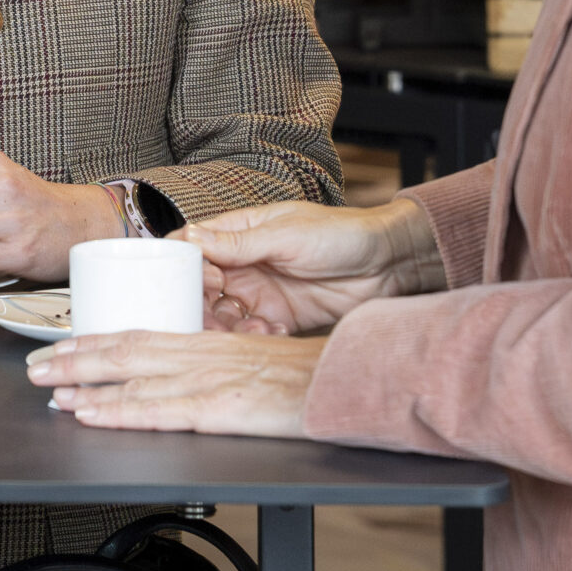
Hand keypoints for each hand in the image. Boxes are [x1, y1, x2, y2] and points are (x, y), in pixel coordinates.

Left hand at [27, 330, 323, 435]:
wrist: (346, 379)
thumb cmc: (305, 375)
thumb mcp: (250, 359)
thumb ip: (214, 364)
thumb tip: (184, 376)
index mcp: (204, 342)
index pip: (136, 336)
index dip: (94, 341)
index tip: (60, 346)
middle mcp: (197, 355)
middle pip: (121, 351)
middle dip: (72, 359)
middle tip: (32, 368)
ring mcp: (204, 380)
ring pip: (129, 378)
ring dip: (82, 384)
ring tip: (47, 391)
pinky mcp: (217, 407)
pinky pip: (155, 409)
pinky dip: (116, 411)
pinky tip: (89, 413)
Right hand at [177, 197, 444, 335]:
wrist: (387, 264)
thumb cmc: (340, 234)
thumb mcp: (287, 234)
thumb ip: (239, 242)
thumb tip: (190, 236)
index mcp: (239, 233)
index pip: (192, 247)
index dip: (184, 265)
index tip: (198, 280)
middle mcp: (243, 264)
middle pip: (200, 288)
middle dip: (202, 304)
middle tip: (219, 313)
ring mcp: (259, 293)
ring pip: (222, 315)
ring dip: (228, 327)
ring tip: (254, 326)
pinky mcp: (279, 318)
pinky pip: (251, 333)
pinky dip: (255, 337)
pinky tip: (274, 331)